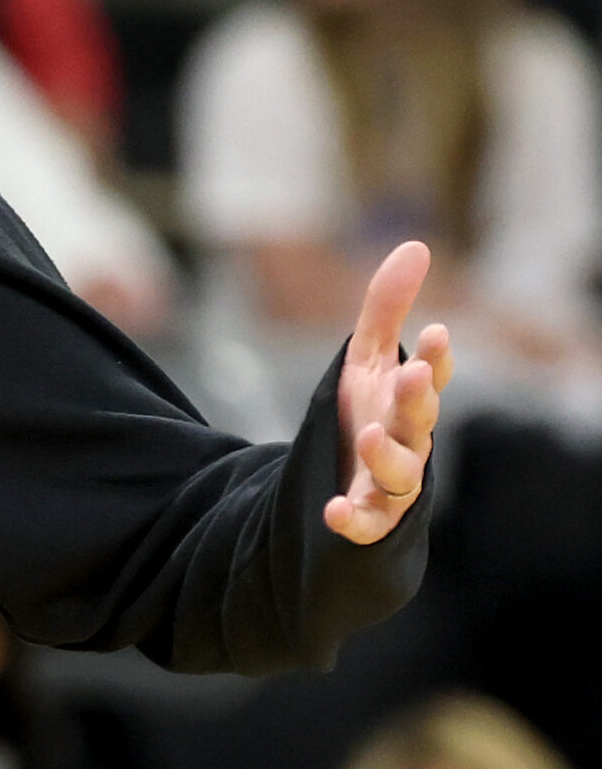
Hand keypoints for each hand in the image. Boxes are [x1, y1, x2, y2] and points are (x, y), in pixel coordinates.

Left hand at [329, 241, 452, 544]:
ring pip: (402, 472)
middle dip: (419, 398)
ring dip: (388, 455)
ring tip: (370, 434)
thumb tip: (416, 246)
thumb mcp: (366, 359)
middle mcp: (408, 440)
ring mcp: (390, 480)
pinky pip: (365, 522)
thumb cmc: (365, 412)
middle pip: (420, 420)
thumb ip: (386, 308)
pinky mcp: (368, 515)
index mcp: (408, 401)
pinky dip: (353, 519)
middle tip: (414, 373)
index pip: (429, 376)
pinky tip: (334, 510)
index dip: (434, 357)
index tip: (433, 331)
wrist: (341, 477)